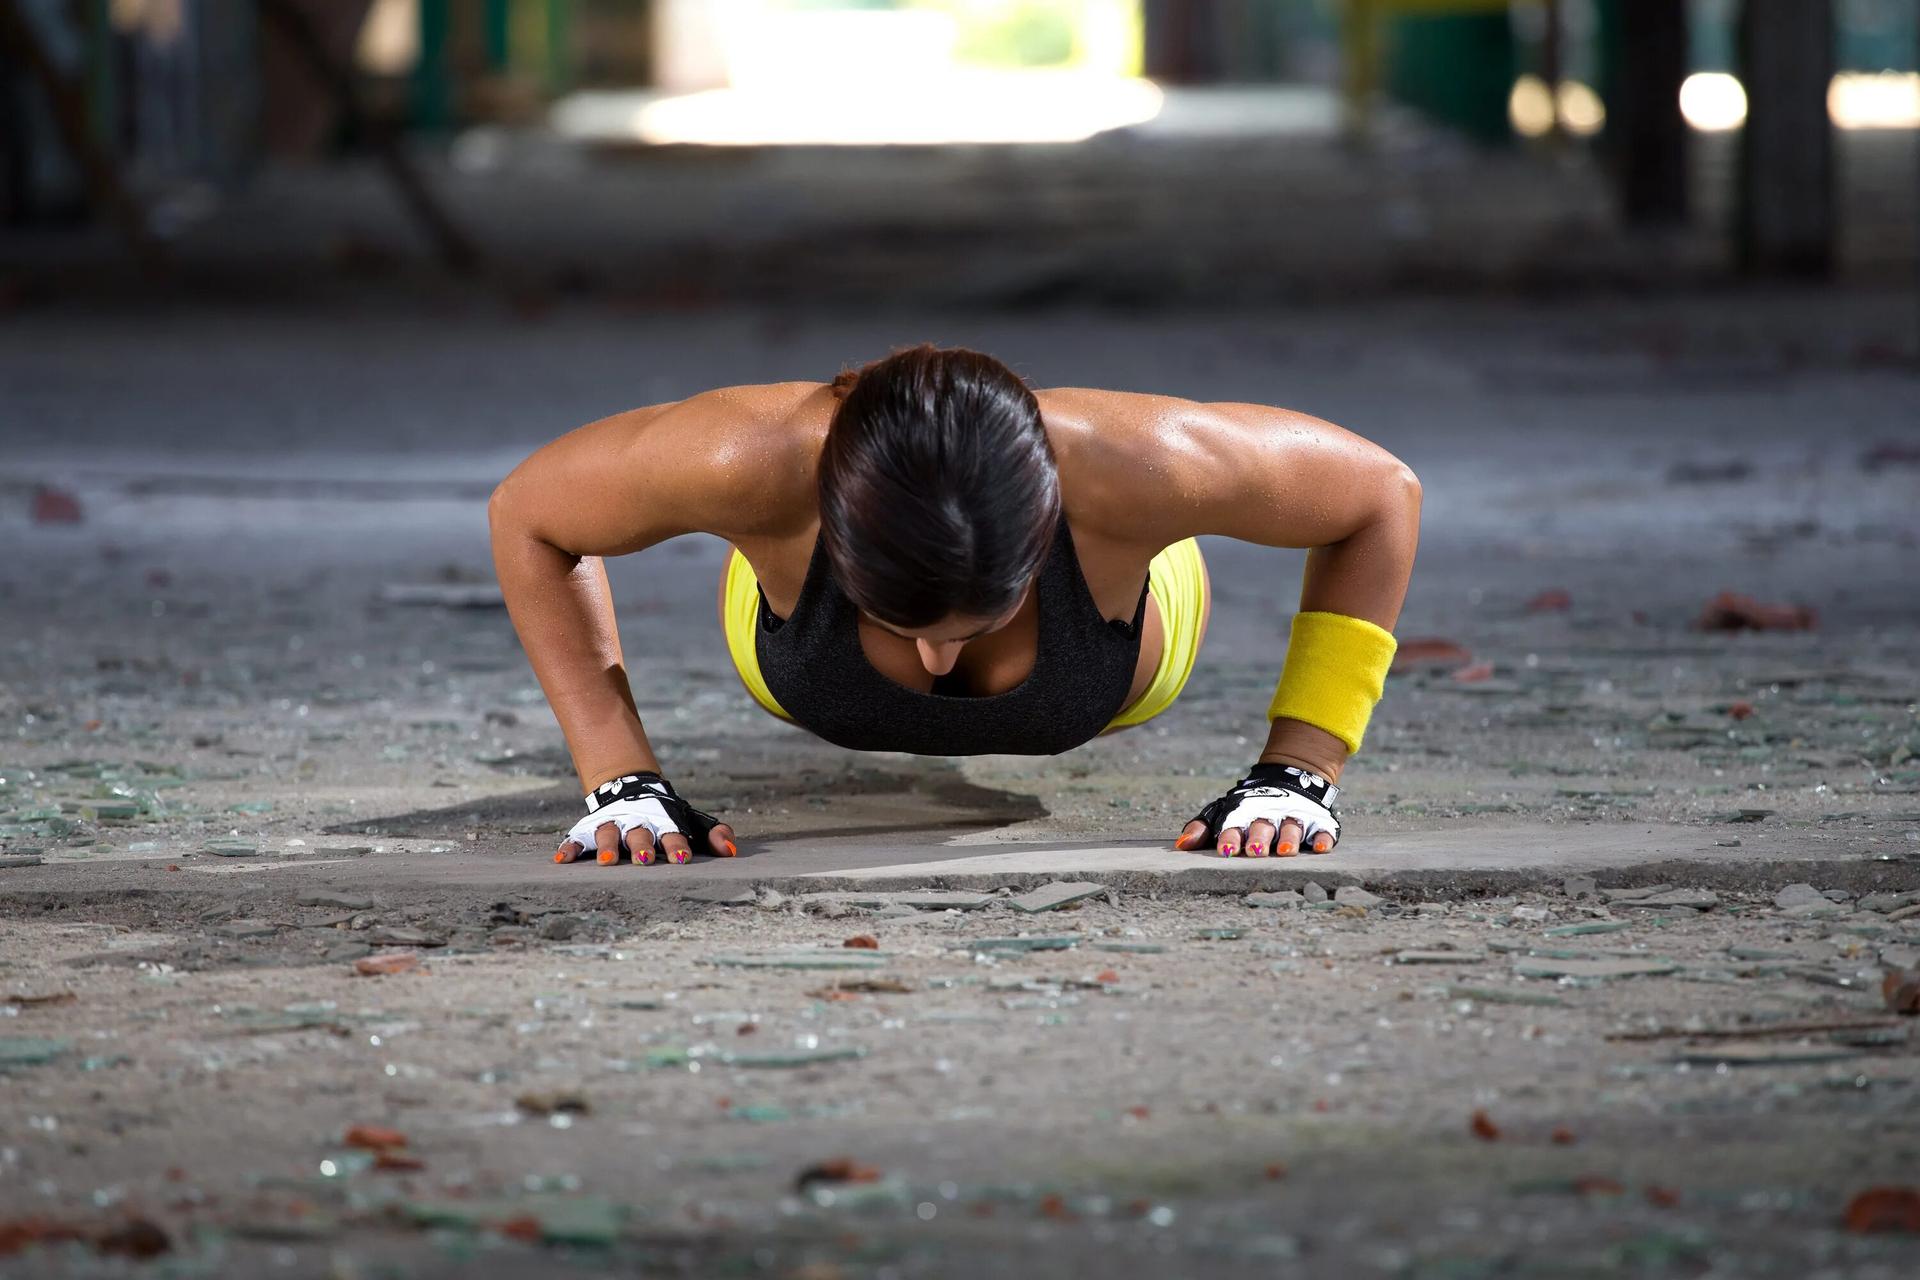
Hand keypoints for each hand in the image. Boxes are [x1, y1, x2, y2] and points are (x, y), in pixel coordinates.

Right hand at [553, 772, 736, 866]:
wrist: (629, 786)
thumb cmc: (667, 815)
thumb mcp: (693, 821)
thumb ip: (714, 835)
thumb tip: (731, 852)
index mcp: (663, 823)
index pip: (672, 833)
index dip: (676, 845)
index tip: (681, 858)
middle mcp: (636, 823)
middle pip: (639, 834)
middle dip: (641, 846)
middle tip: (644, 860)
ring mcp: (611, 825)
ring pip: (609, 834)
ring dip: (608, 846)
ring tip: (608, 862)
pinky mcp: (589, 829)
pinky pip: (576, 838)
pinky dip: (569, 847)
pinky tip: (562, 859)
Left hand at [1173, 763, 1340, 857]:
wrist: (1290, 777)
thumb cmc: (1248, 805)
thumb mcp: (1222, 811)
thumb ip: (1201, 828)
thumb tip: (1181, 845)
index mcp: (1244, 816)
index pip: (1235, 826)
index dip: (1231, 837)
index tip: (1226, 850)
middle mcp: (1269, 817)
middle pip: (1264, 827)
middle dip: (1259, 839)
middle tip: (1255, 851)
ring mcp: (1295, 818)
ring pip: (1292, 828)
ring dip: (1289, 839)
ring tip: (1286, 852)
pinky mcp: (1319, 821)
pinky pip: (1323, 830)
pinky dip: (1323, 838)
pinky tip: (1321, 848)